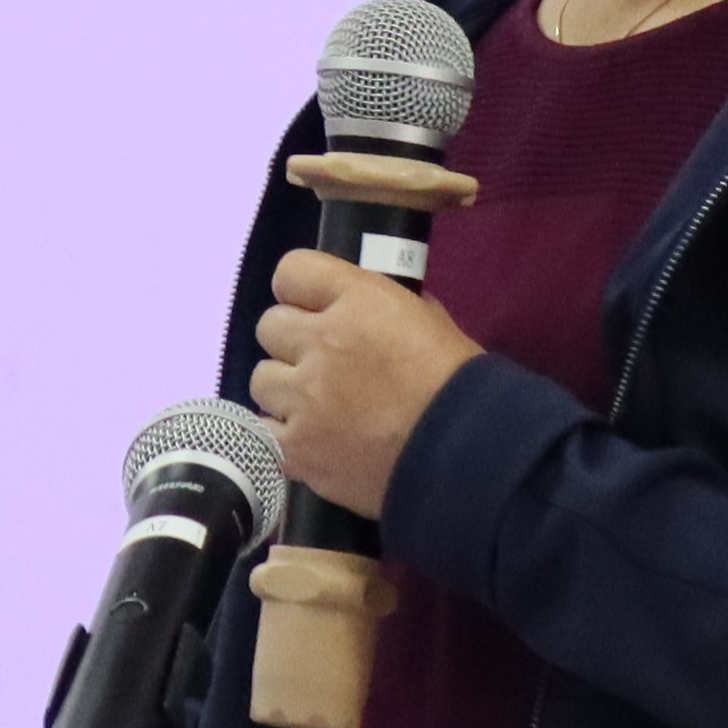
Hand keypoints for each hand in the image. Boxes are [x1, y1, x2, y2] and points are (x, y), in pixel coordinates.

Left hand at [253, 252, 487, 516]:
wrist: (466, 456)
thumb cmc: (457, 384)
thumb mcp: (428, 321)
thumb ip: (383, 307)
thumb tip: (357, 307)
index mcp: (358, 300)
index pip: (292, 272)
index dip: (300, 291)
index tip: (313, 309)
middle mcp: (322, 341)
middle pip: (270, 326)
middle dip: (292, 342)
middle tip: (322, 363)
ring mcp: (304, 397)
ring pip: (262, 379)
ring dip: (285, 389)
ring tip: (317, 407)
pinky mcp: (295, 448)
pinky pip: (264, 428)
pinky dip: (285, 434)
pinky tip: (314, 439)